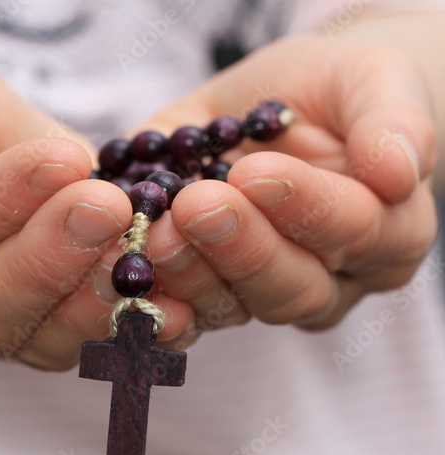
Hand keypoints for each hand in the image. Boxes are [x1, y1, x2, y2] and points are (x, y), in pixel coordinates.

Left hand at [130, 34, 437, 347]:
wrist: (277, 105)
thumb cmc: (334, 92)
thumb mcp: (372, 80)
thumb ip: (391, 121)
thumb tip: (397, 172)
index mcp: (385, 233)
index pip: (352, 231)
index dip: (306, 207)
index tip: (254, 172)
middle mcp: (326, 279)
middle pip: (289, 286)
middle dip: (239, 248)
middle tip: (195, 206)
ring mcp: (256, 295)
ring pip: (229, 307)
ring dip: (188, 274)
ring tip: (152, 231)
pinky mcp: (196, 296)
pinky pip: (174, 314)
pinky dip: (145, 299)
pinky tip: (118, 273)